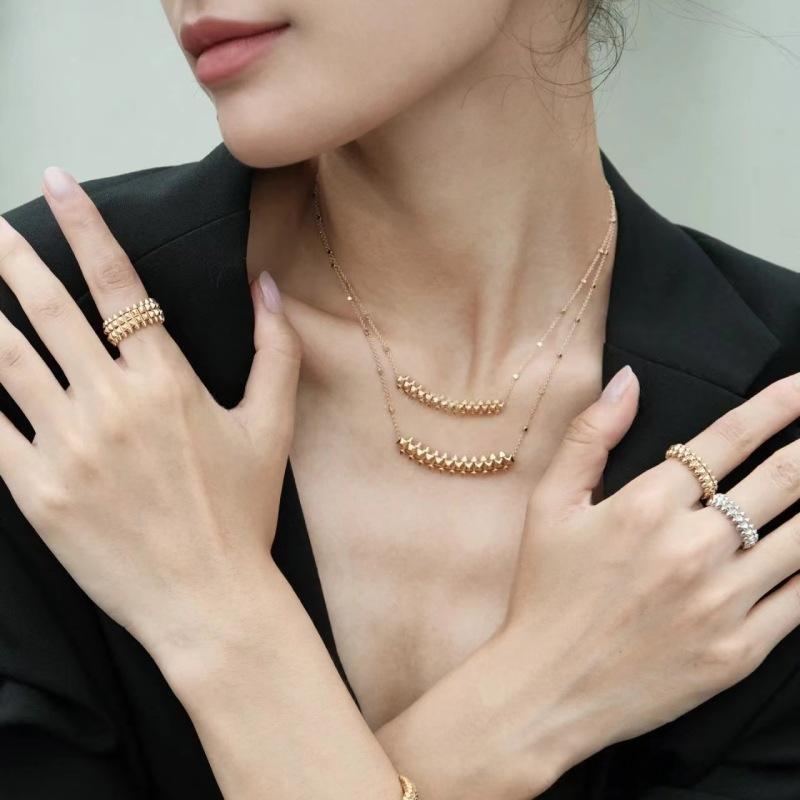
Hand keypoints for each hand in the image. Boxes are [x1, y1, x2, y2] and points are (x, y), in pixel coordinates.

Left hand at [0, 167, 301, 658]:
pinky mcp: (36, 490)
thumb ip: (276, 350)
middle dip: (13, 258)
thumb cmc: (242, 512)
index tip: (58, 182)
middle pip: (47, 311)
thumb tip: (267, 286)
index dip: (86, 226)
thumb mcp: (273, 428)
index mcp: (166, 381)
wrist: (208, 599)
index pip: (119, 284)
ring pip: (5, 361)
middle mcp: (111, 402)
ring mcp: (67, 447)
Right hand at [498, 364, 799, 769]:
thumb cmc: (546, 591)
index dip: (777, 405)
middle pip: (782, 479)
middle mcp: (693, 548)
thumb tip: (628, 380)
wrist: (549, 688)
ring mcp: (722, 602)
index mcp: (646, 506)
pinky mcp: (739, 651)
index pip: (729, 439)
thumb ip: (589, 436)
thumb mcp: (549, 505)